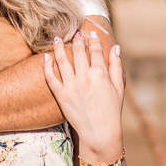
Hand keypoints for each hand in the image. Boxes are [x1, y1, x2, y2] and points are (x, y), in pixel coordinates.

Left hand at [43, 30, 125, 158]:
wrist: (99, 132)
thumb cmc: (112, 110)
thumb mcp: (119, 87)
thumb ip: (116, 66)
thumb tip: (116, 47)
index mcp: (100, 74)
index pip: (95, 50)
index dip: (93, 40)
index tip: (91, 32)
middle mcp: (84, 77)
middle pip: (77, 52)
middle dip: (76, 40)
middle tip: (75, 34)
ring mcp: (71, 85)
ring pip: (61, 60)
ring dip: (58, 47)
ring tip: (57, 38)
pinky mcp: (61, 95)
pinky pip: (50, 77)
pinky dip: (47, 65)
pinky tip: (46, 57)